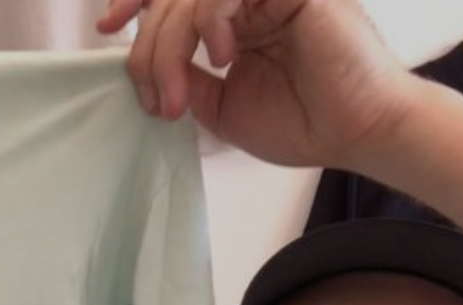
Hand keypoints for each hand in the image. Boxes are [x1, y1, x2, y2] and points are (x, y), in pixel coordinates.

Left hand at [96, 0, 420, 169]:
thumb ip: (184, 79)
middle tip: (158, 101)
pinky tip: (222, 56)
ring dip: (170, 46)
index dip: (134, 0)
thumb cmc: (301, 123)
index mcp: (233, 18)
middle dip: (149, 51)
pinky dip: (210, 21)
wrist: (356, 133)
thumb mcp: (220, 107)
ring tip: (180, 97)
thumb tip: (142, 67)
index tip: (106, 27)